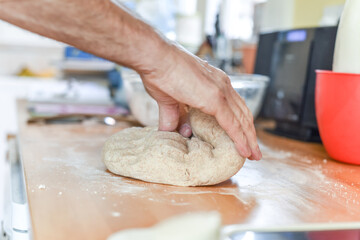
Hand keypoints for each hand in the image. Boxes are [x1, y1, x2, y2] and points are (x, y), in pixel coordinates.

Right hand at [139, 44, 261, 159]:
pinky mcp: (215, 99)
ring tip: (253, 155)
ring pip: (242, 120)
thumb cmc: (159, 72)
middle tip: (254, 152)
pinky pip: (233, 124)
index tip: (245, 138)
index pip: (235, 106)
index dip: (241, 123)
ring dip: (249, 140)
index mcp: (215, 82)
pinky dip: (240, 139)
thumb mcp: (170, 100)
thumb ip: (175, 117)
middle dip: (250, 134)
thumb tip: (177, 132)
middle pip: (243, 114)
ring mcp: (221, 91)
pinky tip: (244, 151)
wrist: (155, 57)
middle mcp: (223, 85)